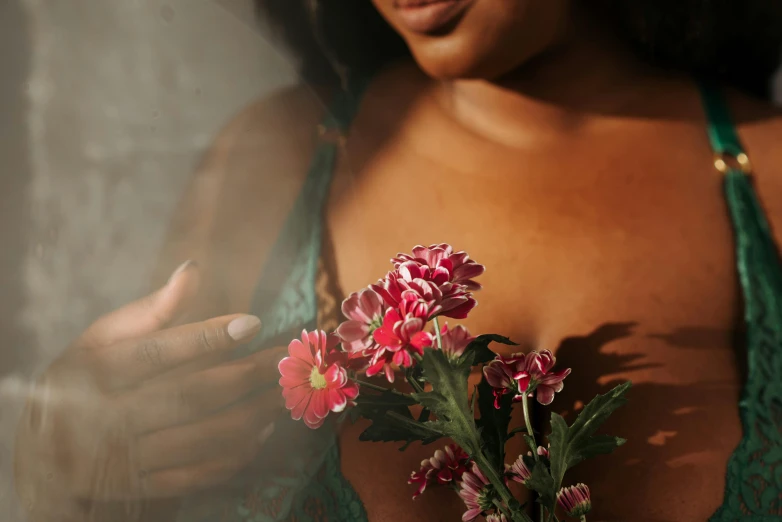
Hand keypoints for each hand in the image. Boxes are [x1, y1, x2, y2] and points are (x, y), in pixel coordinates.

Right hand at [14, 261, 284, 520]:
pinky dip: (234, 455)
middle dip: (245, 377)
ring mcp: (126, 459)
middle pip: (189, 396)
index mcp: (97, 371)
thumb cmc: (82, 380)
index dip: (207, 337)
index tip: (253, 323)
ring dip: (250, 416)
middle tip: (285, 360)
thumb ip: (152, 310)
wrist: (41, 455)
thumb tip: (194, 268)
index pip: (157, 352)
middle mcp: (110, 417)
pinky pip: (196, 476)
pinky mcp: (141, 488)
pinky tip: (261, 432)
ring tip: (283, 393)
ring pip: (200, 439)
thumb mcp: (101, 339)